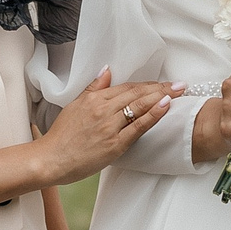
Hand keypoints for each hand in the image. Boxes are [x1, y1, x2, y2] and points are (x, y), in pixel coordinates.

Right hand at [38, 67, 181, 184]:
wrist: (50, 159)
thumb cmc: (62, 136)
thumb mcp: (75, 105)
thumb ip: (93, 88)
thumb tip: (107, 70)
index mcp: (94, 99)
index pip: (127, 87)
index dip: (147, 84)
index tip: (163, 82)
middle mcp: (103, 109)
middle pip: (137, 94)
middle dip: (161, 87)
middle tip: (180, 84)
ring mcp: (110, 126)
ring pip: (140, 106)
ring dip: (162, 96)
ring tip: (179, 91)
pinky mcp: (114, 144)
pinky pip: (138, 126)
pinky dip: (153, 114)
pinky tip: (166, 105)